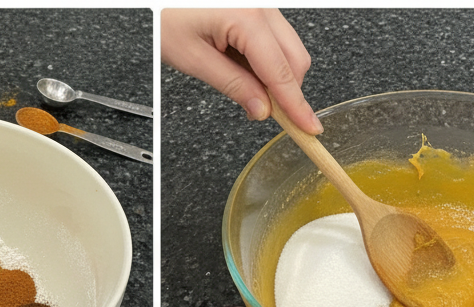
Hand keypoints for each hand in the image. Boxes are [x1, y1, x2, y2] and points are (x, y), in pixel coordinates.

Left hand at [161, 8, 321, 133]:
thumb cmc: (165, 14)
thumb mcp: (194, 59)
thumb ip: (233, 85)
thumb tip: (261, 109)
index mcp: (247, 16)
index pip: (281, 73)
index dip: (296, 106)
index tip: (308, 127)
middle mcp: (261, 5)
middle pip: (295, 60)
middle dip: (285, 91)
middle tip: (260, 111)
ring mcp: (262, 4)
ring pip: (288, 49)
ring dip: (273, 75)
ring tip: (237, 78)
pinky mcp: (256, 7)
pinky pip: (274, 38)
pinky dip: (264, 59)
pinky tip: (239, 62)